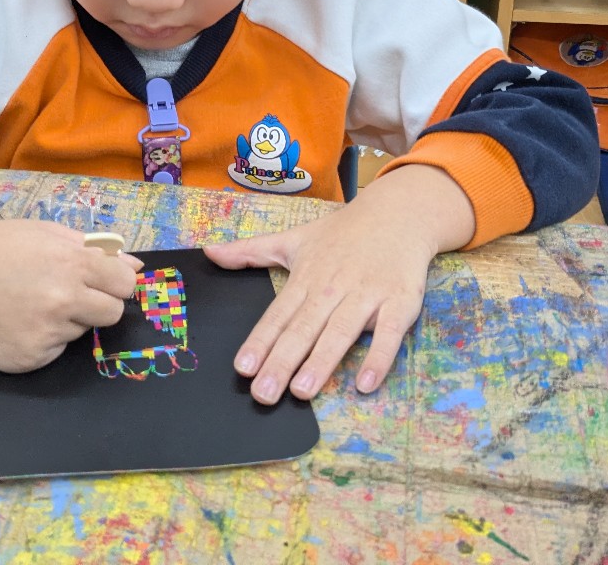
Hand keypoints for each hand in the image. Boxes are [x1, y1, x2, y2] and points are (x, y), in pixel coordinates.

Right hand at [0, 201, 140, 372]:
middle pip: (113, 314)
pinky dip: (44, 338)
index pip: (126, 285)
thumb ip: (95, 249)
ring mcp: (45, 334)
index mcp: (73, 264)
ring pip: (81, 331)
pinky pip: (55, 350)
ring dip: (67, 319)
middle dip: (99, 303)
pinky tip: (17, 320)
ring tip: (31, 301)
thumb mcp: (46, 233)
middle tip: (70, 293)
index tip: (105, 281)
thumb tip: (135, 266)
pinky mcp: (28, 359)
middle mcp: (63, 302)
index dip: (117, 282)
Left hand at [204, 165, 472, 404]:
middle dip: (283, 361)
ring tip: (302, 391)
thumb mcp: (294, 238)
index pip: (278, 314)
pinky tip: (365, 383)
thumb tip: (208, 252)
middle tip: (264, 394)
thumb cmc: (342, 233)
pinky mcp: (399, 302)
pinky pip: (388, 334)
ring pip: (340, 332)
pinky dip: (378, 358)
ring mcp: (367, 295)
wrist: (398, 213)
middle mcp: (333, 288)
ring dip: (321, 362)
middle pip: (304, 328)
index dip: (260, 340)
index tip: (243, 367)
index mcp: (306, 277)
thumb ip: (250, 251)